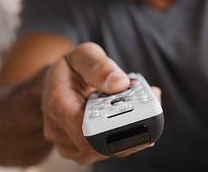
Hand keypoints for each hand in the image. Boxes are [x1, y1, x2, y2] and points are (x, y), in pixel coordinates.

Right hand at [41, 43, 161, 164]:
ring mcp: (71, 146)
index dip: (115, 127)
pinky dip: (128, 135)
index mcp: (57, 105)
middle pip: (100, 145)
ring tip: (145, 103)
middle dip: (131, 127)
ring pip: (108, 151)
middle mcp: (60, 132)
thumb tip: (120, 83)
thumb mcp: (82, 55)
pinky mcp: (84, 151)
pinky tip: (138, 115)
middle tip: (150, 101)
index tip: (138, 112)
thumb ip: (99, 66)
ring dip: (132, 131)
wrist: (58, 85)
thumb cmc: (71, 69)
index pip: (86, 130)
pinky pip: (110, 150)